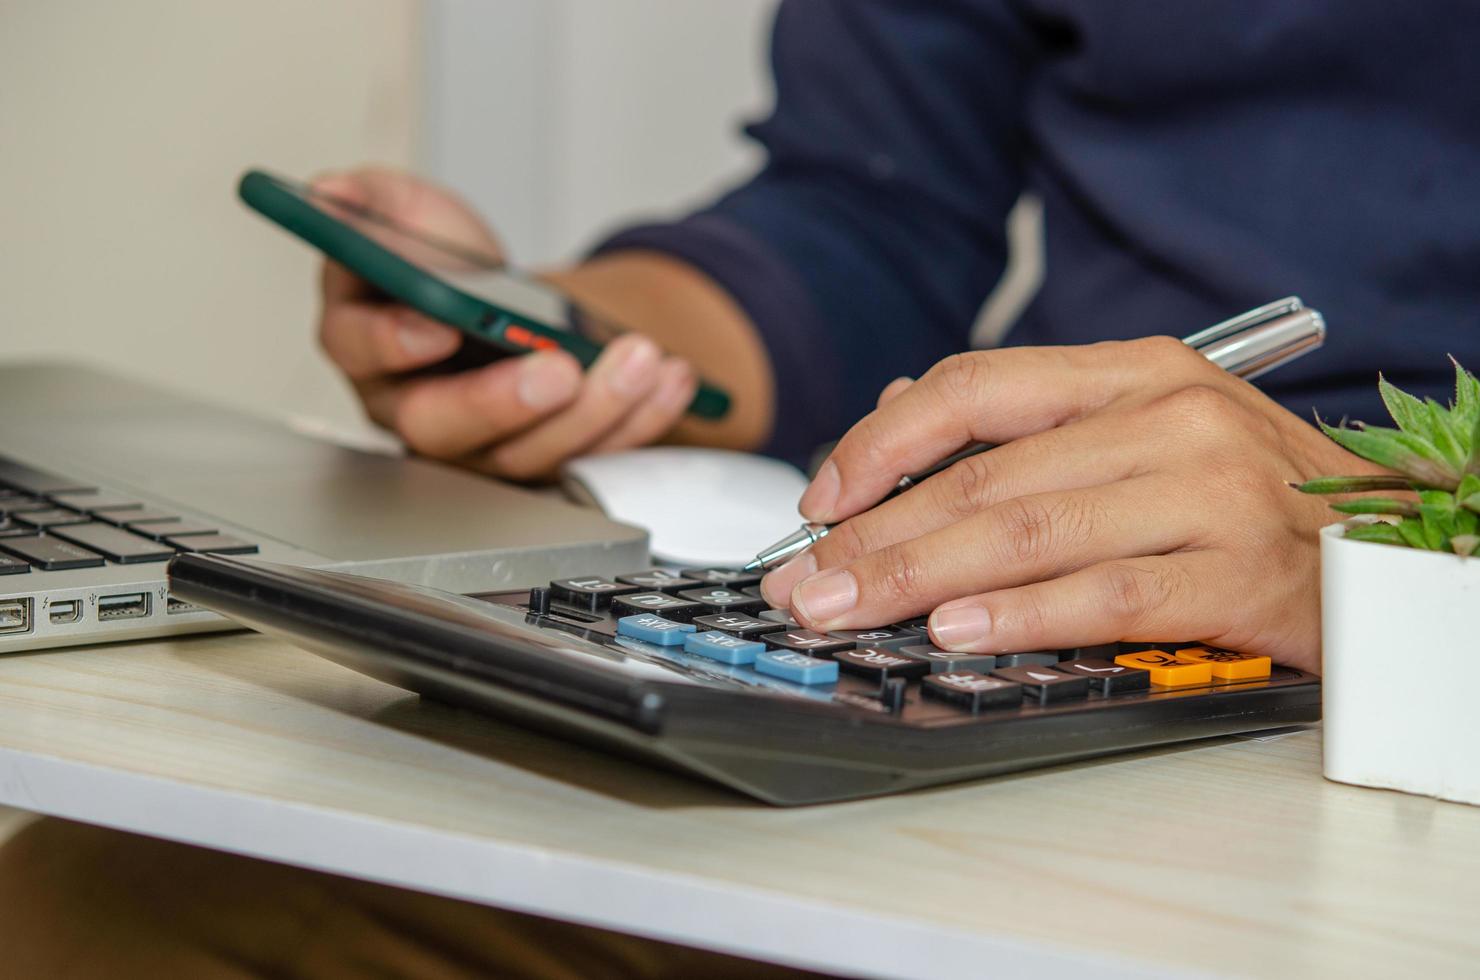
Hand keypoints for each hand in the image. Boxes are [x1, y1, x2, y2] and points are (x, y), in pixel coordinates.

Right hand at [314, 167, 698, 480]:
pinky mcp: (539, 459)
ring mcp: (479, 446)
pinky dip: (638, 420)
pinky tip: (671, 381)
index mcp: (366, 342)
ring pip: (526, 453)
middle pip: (444, 425)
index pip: (361, 352)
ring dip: (594, 409)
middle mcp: (413, 406)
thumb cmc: (451, 268)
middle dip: (508, 400)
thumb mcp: (415, 216)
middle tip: (560, 368)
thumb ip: (376, 202)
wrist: (512, 307)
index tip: (441, 324)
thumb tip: (331, 191)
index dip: (394, 342)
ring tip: (641, 358)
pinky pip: (588, 455)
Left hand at [759, 338, 1383, 672]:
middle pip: (983, 472)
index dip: (881, 440)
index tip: (819, 498)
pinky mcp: (1238, 573)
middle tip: (804, 579)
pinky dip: (1022, 614)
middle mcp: (1168, 415)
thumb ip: (1030, 430)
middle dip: (873, 532)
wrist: (1394, 547)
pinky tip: (958, 630)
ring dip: (919, 575)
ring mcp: (1208, 489)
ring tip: (847, 608)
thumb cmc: (1252, 497)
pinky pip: (1106, 593)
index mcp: (1134, 371)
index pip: (975, 385)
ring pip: (1028, 530)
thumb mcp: (1147, 435)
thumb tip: (895, 415)